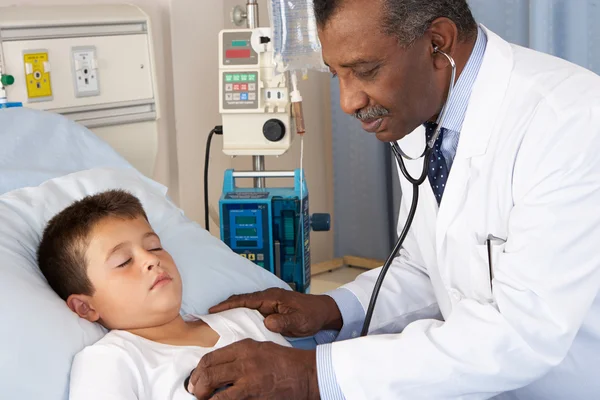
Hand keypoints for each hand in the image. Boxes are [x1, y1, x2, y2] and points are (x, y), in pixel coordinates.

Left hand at [188, 339, 319, 399]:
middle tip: (195, 391)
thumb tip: (218, 366)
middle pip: (209, 375)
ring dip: (206, 399)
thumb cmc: (284, 361)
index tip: (196, 377)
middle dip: (197, 386)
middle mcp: (244, 363)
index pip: (210, 359)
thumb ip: (239, 355)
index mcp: (244, 348)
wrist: (306, 374)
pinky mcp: (255, 398)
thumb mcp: (260, 348)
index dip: (198, 371)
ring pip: (216, 394)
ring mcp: (250, 383)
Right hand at [209, 288, 341, 336]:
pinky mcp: (269, 310)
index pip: (245, 299)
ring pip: (243, 306)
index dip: (228, 305)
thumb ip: (283, 320)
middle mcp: (267, 298)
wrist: (321, 312)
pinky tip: (232, 325)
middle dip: (223, 306)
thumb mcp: (299, 320)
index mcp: (271, 297)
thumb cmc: (310, 315)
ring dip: (229, 311)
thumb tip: (268, 321)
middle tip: (206, 315)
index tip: (212, 310)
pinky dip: (238, 315)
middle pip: (240, 301)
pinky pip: (250, 311)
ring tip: (213, 321)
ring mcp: (267, 303)